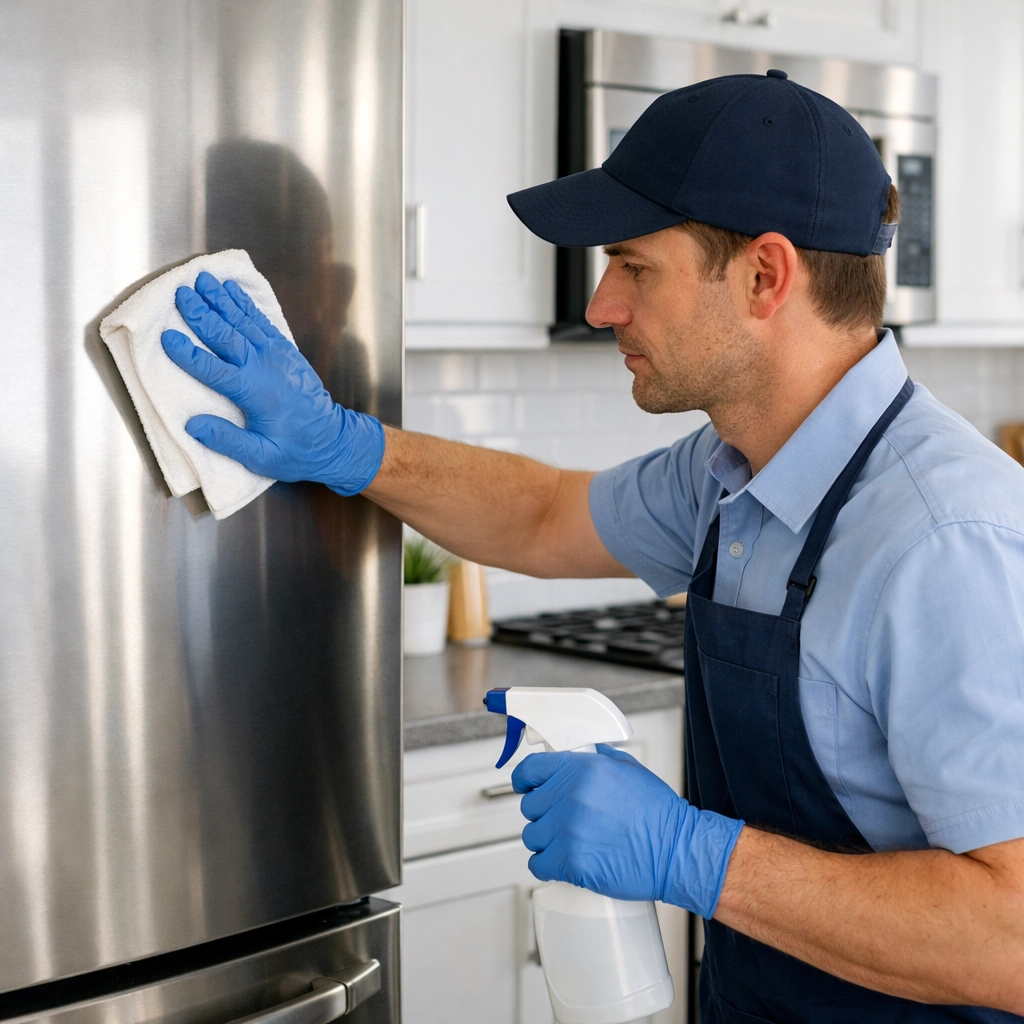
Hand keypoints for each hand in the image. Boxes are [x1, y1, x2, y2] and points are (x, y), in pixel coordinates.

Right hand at [160, 271, 384, 495]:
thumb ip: (228, 441)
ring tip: (202, 279)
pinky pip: (261, 322)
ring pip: (244, 322)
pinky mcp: (286, 351)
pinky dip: (245, 305)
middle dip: (202, 313)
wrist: (334, 439)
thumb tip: (193, 425)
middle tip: (181, 293)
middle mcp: (266, 368)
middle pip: (227, 335)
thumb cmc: (297, 451)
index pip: (214, 370)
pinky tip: (231, 291)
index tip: (167, 337)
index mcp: (255, 393)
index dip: (189, 354)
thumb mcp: (262, 457)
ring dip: (222, 300)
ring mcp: (278, 355)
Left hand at [512, 744, 743, 917]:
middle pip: (530, 806)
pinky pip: (538, 864)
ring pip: (532, 836)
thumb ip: (597, 758)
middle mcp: (570, 797)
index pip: (530, 770)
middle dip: (544, 813)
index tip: (525, 785)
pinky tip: (564, 862)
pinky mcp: (570, 862)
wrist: (676, 851)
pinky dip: (548, 866)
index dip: (525, 779)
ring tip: (571, 842)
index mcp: (581, 770)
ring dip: (547, 840)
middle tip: (564, 820)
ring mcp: (568, 831)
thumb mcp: (628, 769)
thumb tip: (581, 755)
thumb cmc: (658, 813)